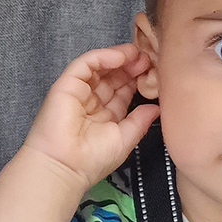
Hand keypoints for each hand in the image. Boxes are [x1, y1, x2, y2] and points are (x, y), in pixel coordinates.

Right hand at [23, 43, 159, 192]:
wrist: (66, 166)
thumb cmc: (93, 160)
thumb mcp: (125, 139)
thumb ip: (140, 122)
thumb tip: (156, 108)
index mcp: (105, 116)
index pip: (122, 92)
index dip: (137, 81)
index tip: (153, 74)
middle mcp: (91, 103)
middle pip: (112, 77)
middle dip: (131, 67)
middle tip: (148, 59)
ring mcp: (78, 92)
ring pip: (100, 67)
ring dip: (120, 58)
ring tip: (138, 54)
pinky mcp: (67, 84)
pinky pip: (86, 64)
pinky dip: (103, 56)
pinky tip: (121, 56)